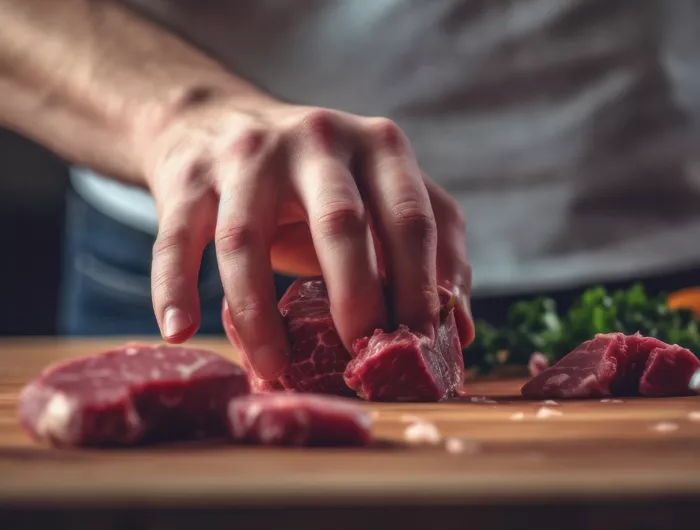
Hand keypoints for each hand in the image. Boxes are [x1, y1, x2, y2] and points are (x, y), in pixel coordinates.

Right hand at [143, 96, 473, 379]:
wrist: (223, 124)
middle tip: (357, 358)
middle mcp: (317, 140)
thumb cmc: (316, 180)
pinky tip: (181, 330)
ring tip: (272, 369)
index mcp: (378, 146)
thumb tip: (456, 330)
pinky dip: (173, 287)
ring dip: (259, 315)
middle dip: (354, 299)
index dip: (419, 287)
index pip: (412, 220)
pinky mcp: (189, 175)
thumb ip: (430, 247)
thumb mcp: (382, 195)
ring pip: (246, 239)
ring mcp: (248, 154)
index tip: (416, 344)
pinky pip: (177, 238)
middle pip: (340, 223)